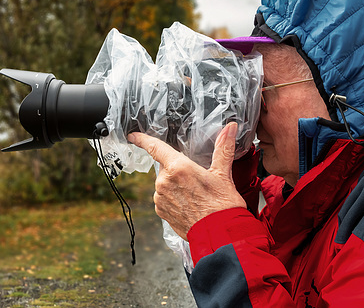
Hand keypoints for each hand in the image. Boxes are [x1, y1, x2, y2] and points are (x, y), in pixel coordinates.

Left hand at [127, 122, 245, 239]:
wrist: (219, 235)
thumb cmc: (222, 206)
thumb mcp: (224, 174)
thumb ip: (223, 148)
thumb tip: (230, 128)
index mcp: (178, 167)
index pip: (155, 147)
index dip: (143, 139)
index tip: (133, 136)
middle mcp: (165, 182)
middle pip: (166, 167)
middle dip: (178, 169)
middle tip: (196, 178)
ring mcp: (161, 198)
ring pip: (165, 183)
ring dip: (176, 185)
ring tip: (195, 195)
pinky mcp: (161, 212)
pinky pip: (164, 199)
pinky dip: (174, 199)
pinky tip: (189, 204)